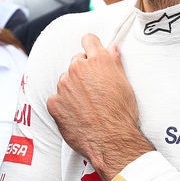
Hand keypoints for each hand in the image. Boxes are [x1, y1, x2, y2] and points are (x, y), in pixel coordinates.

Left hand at [47, 34, 152, 180]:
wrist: (111, 140)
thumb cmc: (122, 114)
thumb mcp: (125, 84)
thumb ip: (115, 63)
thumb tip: (112, 48)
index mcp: (97, 61)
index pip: (88, 40)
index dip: (90, 46)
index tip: (91, 52)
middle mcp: (78, 69)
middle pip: (76, 62)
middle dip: (83, 72)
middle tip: (94, 89)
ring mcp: (64, 86)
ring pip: (65, 81)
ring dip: (72, 89)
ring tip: (87, 106)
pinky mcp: (54, 103)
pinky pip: (56, 99)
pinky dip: (63, 105)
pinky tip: (76, 115)